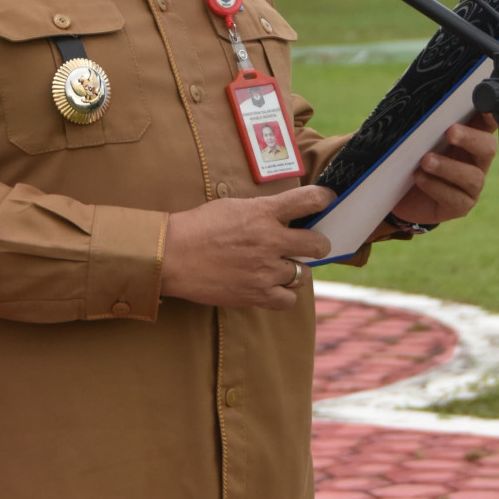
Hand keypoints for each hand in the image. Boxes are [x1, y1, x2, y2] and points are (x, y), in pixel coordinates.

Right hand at [160, 183, 334, 310]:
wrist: (172, 256)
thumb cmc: (197, 227)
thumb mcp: (232, 206)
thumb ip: (262, 211)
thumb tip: (284, 215)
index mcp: (263, 213)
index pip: (309, 200)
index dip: (324, 199)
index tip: (326, 201)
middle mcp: (270, 241)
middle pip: (317, 245)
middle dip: (318, 244)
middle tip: (311, 244)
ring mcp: (265, 271)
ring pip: (302, 274)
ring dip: (294, 270)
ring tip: (278, 266)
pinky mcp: (256, 294)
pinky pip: (288, 299)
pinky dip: (284, 293)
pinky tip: (273, 286)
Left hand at [389, 112, 496, 227]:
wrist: (396, 194)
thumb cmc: (407, 157)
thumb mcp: (412, 135)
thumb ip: (420, 117)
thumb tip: (413, 92)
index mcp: (468, 136)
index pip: (487, 122)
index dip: (490, 114)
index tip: (482, 104)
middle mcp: (475, 160)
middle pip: (488, 147)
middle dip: (471, 138)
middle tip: (450, 131)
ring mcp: (470, 185)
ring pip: (473, 177)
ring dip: (449, 167)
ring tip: (425, 160)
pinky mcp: (460, 206)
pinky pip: (456, 198)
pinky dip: (436, 186)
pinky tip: (419, 178)